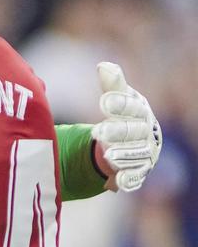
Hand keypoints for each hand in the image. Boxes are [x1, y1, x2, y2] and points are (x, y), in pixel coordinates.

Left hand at [92, 62, 161, 191]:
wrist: (135, 140)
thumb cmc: (126, 115)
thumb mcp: (120, 98)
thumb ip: (112, 84)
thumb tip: (104, 66)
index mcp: (141, 112)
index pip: (133, 107)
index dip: (120, 104)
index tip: (104, 101)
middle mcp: (147, 133)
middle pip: (133, 132)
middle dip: (117, 132)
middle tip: (98, 132)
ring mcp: (145, 153)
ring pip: (134, 155)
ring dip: (122, 154)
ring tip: (107, 155)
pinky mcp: (139, 171)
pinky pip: (135, 177)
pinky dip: (127, 179)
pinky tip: (117, 181)